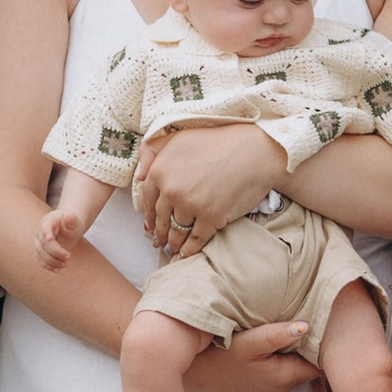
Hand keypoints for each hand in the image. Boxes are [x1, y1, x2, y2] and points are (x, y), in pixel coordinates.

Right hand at [34, 206, 81, 269]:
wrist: (68, 228)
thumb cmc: (71, 222)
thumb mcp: (74, 219)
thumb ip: (71, 218)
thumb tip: (69, 216)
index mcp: (48, 221)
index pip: (44, 227)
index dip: (46, 233)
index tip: (50, 239)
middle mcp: (40, 232)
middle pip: (43, 244)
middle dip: (55, 252)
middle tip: (69, 257)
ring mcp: (39, 242)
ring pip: (41, 254)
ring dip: (52, 261)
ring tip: (66, 264)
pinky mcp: (40, 252)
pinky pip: (41, 261)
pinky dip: (48, 266)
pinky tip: (58, 270)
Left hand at [133, 119, 288, 255]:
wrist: (253, 152)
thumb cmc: (217, 141)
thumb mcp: (179, 137)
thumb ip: (153, 151)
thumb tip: (138, 176)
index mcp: (160, 170)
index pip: (147, 199)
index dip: (148, 213)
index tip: (149, 223)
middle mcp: (172, 190)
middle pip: (160, 218)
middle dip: (159, 232)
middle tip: (158, 240)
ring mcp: (191, 206)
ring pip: (176, 232)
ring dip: (172, 243)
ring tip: (172, 248)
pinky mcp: (210, 218)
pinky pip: (195, 240)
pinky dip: (189, 250)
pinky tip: (186, 254)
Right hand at [188, 319, 320, 391]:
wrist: (193, 376)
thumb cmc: (219, 357)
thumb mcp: (249, 342)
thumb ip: (278, 335)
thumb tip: (308, 326)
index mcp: (285, 376)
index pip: (322, 363)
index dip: (327, 343)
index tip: (328, 322)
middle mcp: (284, 386)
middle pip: (313, 363)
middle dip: (316, 343)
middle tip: (317, 316)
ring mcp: (275, 387)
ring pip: (299, 364)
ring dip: (300, 347)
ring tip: (299, 322)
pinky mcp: (265, 383)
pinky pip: (286, 366)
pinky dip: (287, 352)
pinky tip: (280, 337)